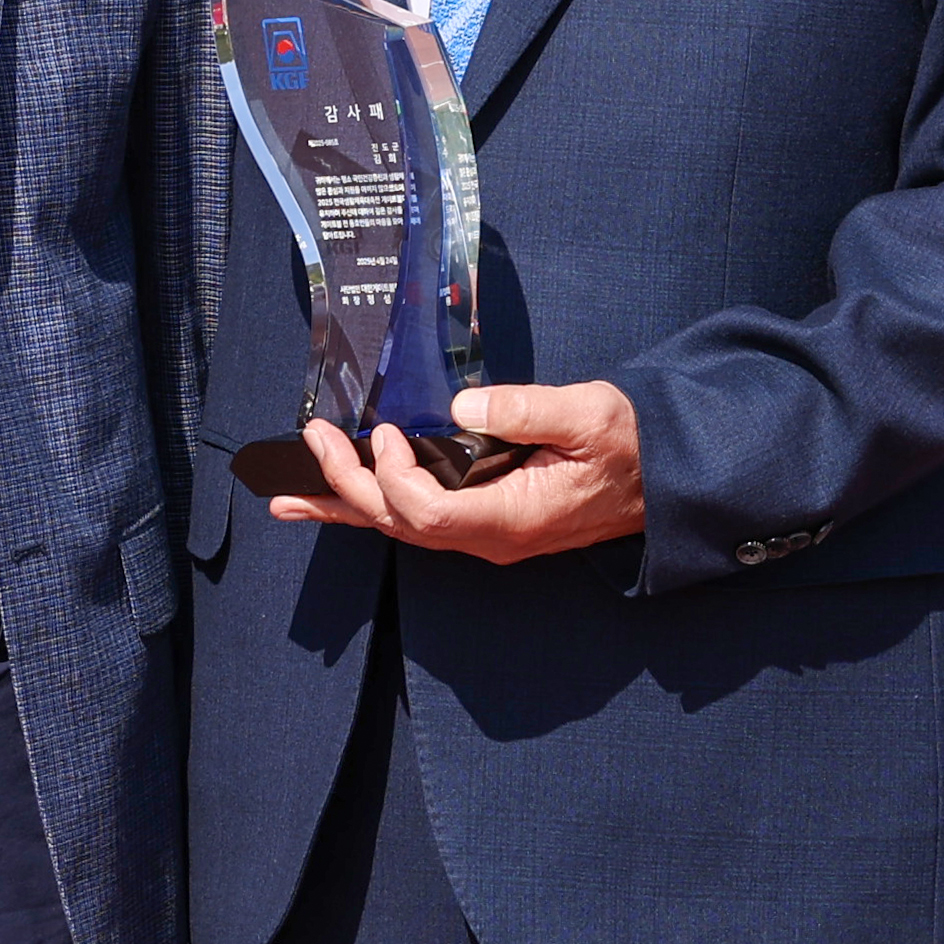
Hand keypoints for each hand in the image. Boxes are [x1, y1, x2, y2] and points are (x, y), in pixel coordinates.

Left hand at [267, 379, 644, 566]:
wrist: (658, 478)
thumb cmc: (629, 446)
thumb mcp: (590, 415)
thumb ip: (529, 410)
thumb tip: (465, 406)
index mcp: (513, 517)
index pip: (430, 512)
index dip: (396, 476)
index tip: (392, 431)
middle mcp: (489, 537)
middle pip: (400, 522)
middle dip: (348, 484)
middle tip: (311, 441)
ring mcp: (483, 535)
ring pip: (399, 527)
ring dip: (343, 505)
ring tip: (286, 496)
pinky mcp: (480, 521)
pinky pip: (414, 520)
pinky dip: (368, 508)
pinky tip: (331, 501)